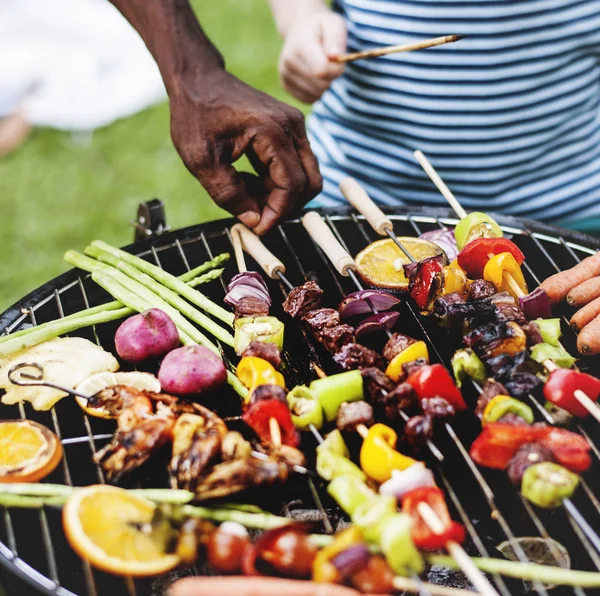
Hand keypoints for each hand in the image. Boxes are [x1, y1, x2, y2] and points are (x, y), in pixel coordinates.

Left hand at [169, 70, 321, 233]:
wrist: (197, 79)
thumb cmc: (195, 114)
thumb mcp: (201, 160)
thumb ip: (228, 195)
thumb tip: (254, 221)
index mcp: (273, 131)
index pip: (292, 185)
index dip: (277, 213)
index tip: (258, 229)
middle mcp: (292, 127)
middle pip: (309, 183)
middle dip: (284, 207)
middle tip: (255, 217)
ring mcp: (294, 127)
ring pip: (304, 176)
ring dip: (279, 196)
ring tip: (245, 195)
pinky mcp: (289, 130)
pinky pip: (294, 166)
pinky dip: (276, 183)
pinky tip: (247, 182)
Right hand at [279, 9, 346, 103]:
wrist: (299, 30)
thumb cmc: (321, 28)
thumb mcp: (333, 24)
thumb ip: (336, 39)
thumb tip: (335, 56)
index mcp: (301, 45)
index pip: (322, 71)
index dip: (336, 68)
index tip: (336, 58)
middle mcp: (289, 61)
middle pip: (321, 85)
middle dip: (331, 76)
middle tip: (329, 62)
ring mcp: (285, 75)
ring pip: (316, 94)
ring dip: (325, 84)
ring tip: (320, 67)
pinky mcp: (286, 86)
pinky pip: (309, 99)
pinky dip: (317, 91)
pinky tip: (314, 76)